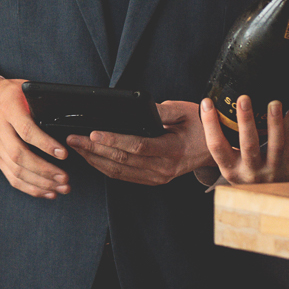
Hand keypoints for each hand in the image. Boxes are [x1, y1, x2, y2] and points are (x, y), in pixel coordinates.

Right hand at [0, 77, 70, 198]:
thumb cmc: (9, 94)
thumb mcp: (22, 90)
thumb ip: (39, 102)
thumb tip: (65, 112)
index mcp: (8, 110)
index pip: (26, 131)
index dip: (45, 144)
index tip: (63, 153)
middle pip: (20, 155)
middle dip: (44, 170)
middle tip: (65, 177)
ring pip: (16, 171)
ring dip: (40, 183)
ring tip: (61, 187)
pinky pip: (12, 177)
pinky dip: (30, 188)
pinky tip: (47, 192)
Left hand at [64, 100, 212, 185]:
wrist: (215, 149)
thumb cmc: (200, 127)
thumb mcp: (184, 112)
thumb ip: (161, 111)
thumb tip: (139, 108)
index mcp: (172, 150)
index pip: (137, 146)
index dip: (113, 140)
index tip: (93, 133)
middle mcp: (163, 169)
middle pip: (122, 160)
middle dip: (94, 149)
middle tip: (73, 138)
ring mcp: (157, 177)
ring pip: (119, 171)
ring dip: (94, 159)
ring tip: (76, 146)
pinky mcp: (152, 180)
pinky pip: (124, 176)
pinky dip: (104, 166)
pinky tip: (91, 156)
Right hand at [197, 96, 288, 184]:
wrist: (276, 193)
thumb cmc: (250, 174)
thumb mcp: (233, 166)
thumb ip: (226, 145)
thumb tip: (217, 110)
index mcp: (230, 169)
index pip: (216, 146)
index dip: (210, 124)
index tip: (207, 103)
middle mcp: (250, 172)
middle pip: (247, 145)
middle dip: (245, 120)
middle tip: (243, 98)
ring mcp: (272, 170)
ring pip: (274, 144)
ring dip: (273, 122)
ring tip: (273, 103)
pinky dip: (287, 125)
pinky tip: (285, 110)